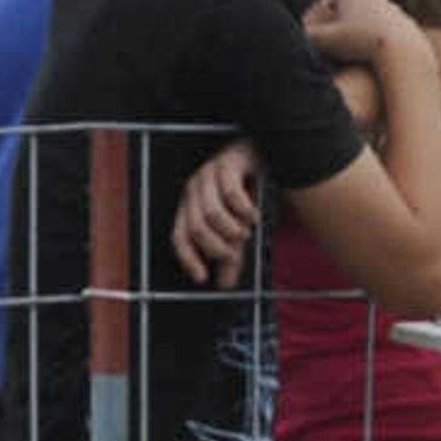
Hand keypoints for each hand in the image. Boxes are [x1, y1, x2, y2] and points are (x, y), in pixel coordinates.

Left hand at [172, 140, 262, 284]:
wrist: (261, 156)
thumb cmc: (246, 194)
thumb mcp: (237, 230)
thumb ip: (231, 256)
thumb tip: (226, 284)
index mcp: (190, 207)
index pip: (179, 237)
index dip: (188, 259)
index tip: (202, 277)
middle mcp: (194, 191)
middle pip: (197, 227)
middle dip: (217, 247)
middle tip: (234, 254)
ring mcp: (208, 175)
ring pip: (212, 213)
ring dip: (232, 229)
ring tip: (246, 232)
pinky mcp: (226, 164)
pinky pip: (231, 193)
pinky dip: (245, 211)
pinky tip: (254, 216)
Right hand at [298, 0, 415, 66]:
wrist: (405, 57)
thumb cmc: (362, 47)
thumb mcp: (327, 42)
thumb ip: (307, 36)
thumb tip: (294, 34)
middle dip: (334, 0)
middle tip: (321, 12)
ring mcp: (393, 12)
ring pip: (370, 9)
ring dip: (355, 18)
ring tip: (345, 36)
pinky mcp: (407, 29)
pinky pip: (386, 26)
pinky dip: (373, 33)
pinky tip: (368, 50)